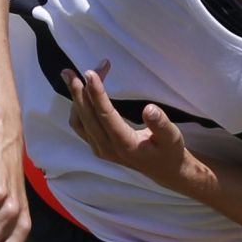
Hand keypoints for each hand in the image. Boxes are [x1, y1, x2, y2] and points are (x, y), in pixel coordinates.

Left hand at [64, 62, 189, 189]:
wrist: (165, 171)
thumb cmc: (169, 151)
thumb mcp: (172, 137)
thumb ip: (161, 124)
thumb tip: (150, 109)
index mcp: (125, 144)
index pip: (105, 115)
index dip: (97, 93)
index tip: (90, 73)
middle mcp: (107, 148)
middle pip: (86, 117)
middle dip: (78, 91)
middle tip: (70, 71)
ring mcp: (100, 148)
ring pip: (79, 121)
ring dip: (74, 98)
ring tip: (72, 76)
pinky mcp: (97, 146)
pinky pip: (79, 125)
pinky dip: (77, 106)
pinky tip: (80, 91)